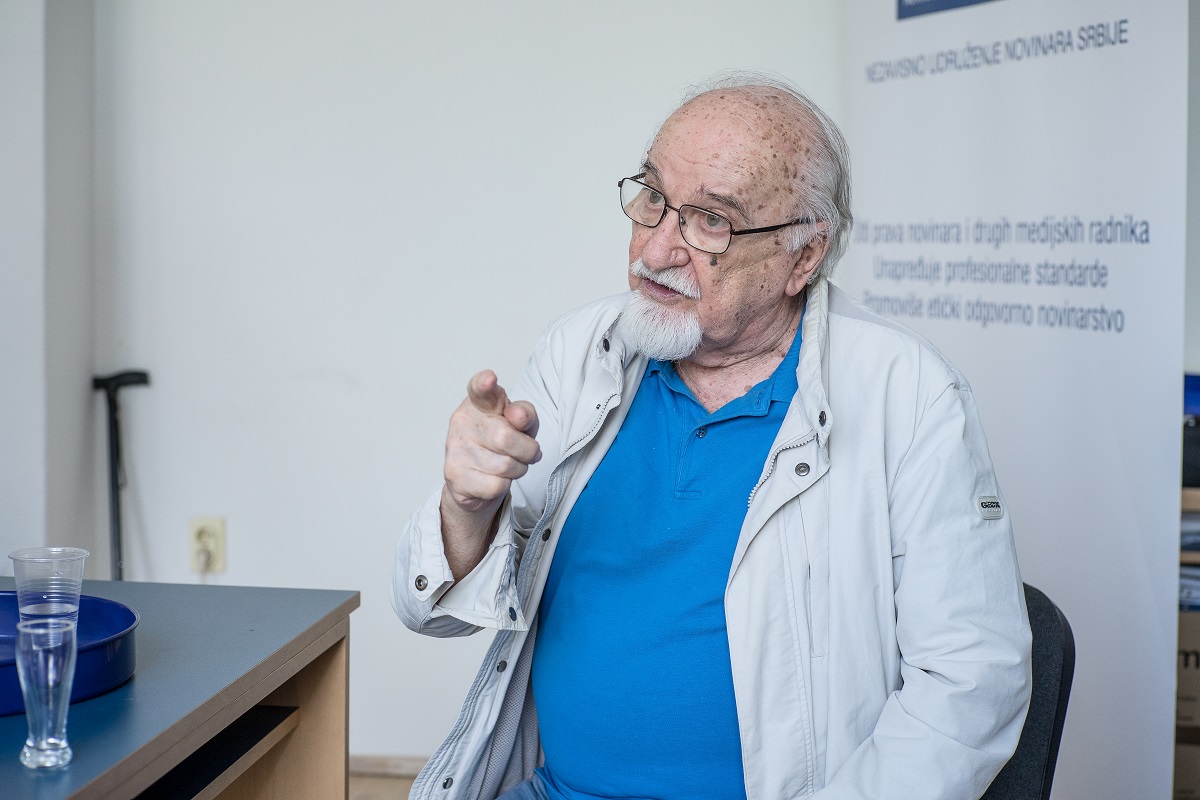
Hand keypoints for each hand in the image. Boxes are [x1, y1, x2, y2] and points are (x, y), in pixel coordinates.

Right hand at [440, 371, 540, 576]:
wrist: (475, 480)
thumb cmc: (502, 443)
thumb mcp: (520, 424)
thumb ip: (525, 414)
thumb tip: (518, 416)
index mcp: (480, 402)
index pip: (479, 389)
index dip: (484, 384)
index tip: (489, 380)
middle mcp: (462, 421)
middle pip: (505, 437)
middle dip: (527, 450)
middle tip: (527, 452)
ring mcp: (455, 448)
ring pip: (505, 465)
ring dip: (518, 469)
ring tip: (510, 464)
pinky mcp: (455, 476)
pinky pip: (497, 485)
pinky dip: (504, 485)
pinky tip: (494, 479)